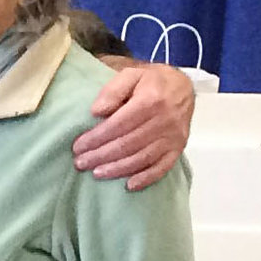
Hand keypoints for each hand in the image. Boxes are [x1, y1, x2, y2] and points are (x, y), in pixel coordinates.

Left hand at [72, 60, 193, 187]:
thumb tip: (96, 111)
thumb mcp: (131, 74)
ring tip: (96, 173)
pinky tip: (129, 186)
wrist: (182, 86)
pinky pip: (163, 166)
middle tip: (80, 163)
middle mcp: (165, 120)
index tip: (77, 147)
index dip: (96, 138)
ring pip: (142, 158)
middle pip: (128, 144)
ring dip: (118, 169)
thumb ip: (112, 90)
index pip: (119, 124)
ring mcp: (174, 136)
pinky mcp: (179, 147)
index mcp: (151, 100)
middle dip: (101, 156)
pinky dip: (146, 178)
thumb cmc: (151, 81)